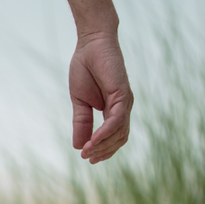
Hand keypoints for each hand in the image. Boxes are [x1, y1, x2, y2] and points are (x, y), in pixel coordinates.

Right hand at [70, 32, 132, 164]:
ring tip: (87, 152)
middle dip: (104, 151)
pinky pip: (116, 120)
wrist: (90, 44)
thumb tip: (79, 146)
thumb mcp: (79, 101)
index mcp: (114, 109)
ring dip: (103, 145)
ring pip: (120, 132)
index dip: (103, 149)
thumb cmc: (85, 68)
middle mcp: (123, 107)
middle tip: (87, 159)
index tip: (87, 158)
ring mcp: (125, 101)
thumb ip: (81, 122)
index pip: (114, 136)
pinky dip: (105, 132)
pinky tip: (93, 140)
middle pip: (119, 138)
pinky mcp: (122, 94)